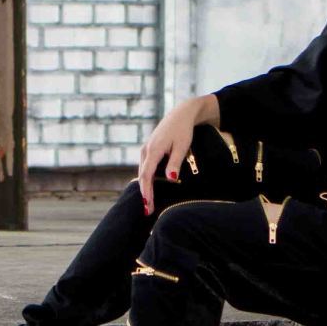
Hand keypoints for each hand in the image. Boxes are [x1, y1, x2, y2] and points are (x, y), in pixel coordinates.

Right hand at [137, 95, 215, 214]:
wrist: (181, 114)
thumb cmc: (183, 130)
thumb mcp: (182, 147)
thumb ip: (175, 163)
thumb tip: (170, 180)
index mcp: (154, 150)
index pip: (147, 175)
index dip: (147, 192)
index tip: (148, 205)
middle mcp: (146, 150)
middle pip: (142, 176)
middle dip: (144, 194)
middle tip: (148, 211)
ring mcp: (146, 149)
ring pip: (142, 172)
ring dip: (145, 187)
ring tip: (149, 203)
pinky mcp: (149, 149)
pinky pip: (145, 167)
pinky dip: (146, 179)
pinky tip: (150, 188)